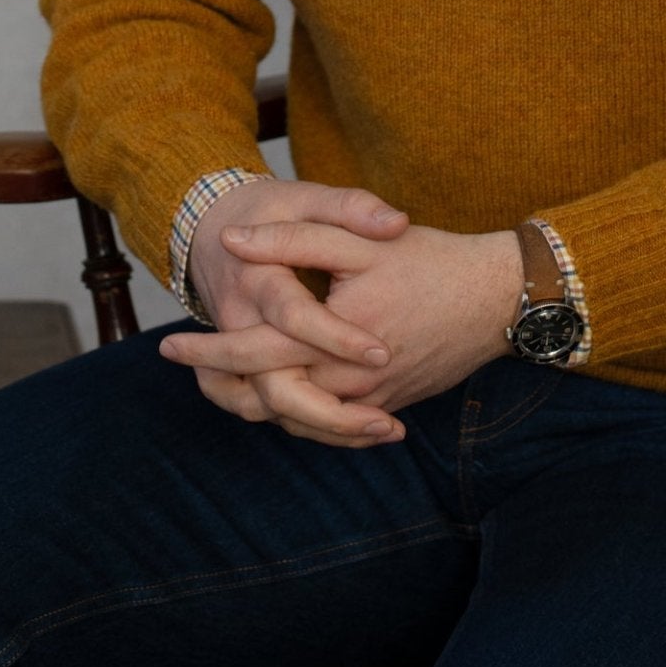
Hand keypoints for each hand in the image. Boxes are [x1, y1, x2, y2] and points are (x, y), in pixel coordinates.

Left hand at [163, 218, 524, 434]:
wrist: (497, 299)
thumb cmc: (429, 261)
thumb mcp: (359, 240)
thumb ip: (293, 241)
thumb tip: (233, 242)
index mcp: (336, 340)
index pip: (255, 354)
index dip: (207, 349)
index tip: (168, 343)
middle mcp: (351, 383)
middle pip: (268, 400)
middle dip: (220, 384)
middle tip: (181, 364)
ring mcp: (372, 402)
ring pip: (297, 421)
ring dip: (253, 404)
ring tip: (215, 382)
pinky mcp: (389, 406)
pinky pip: (330, 426)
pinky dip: (295, 416)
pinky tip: (275, 395)